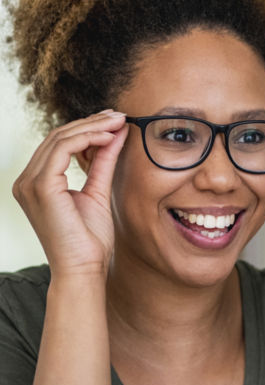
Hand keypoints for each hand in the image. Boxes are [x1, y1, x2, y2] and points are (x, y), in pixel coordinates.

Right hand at [12, 110, 127, 275]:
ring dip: (92, 127)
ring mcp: (29, 183)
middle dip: (90, 123)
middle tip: (118, 115)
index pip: (58, 145)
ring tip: (118, 122)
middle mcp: (26, 180)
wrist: (84, 269)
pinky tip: (109, 136)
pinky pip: (63, 149)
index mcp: (36, 183)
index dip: (86, 129)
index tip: (113, 122)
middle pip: (57, 137)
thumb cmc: (90, 240)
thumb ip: (102, 163)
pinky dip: (88, 138)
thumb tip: (115, 134)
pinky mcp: (40, 186)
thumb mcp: (98, 192)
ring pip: (60, 139)